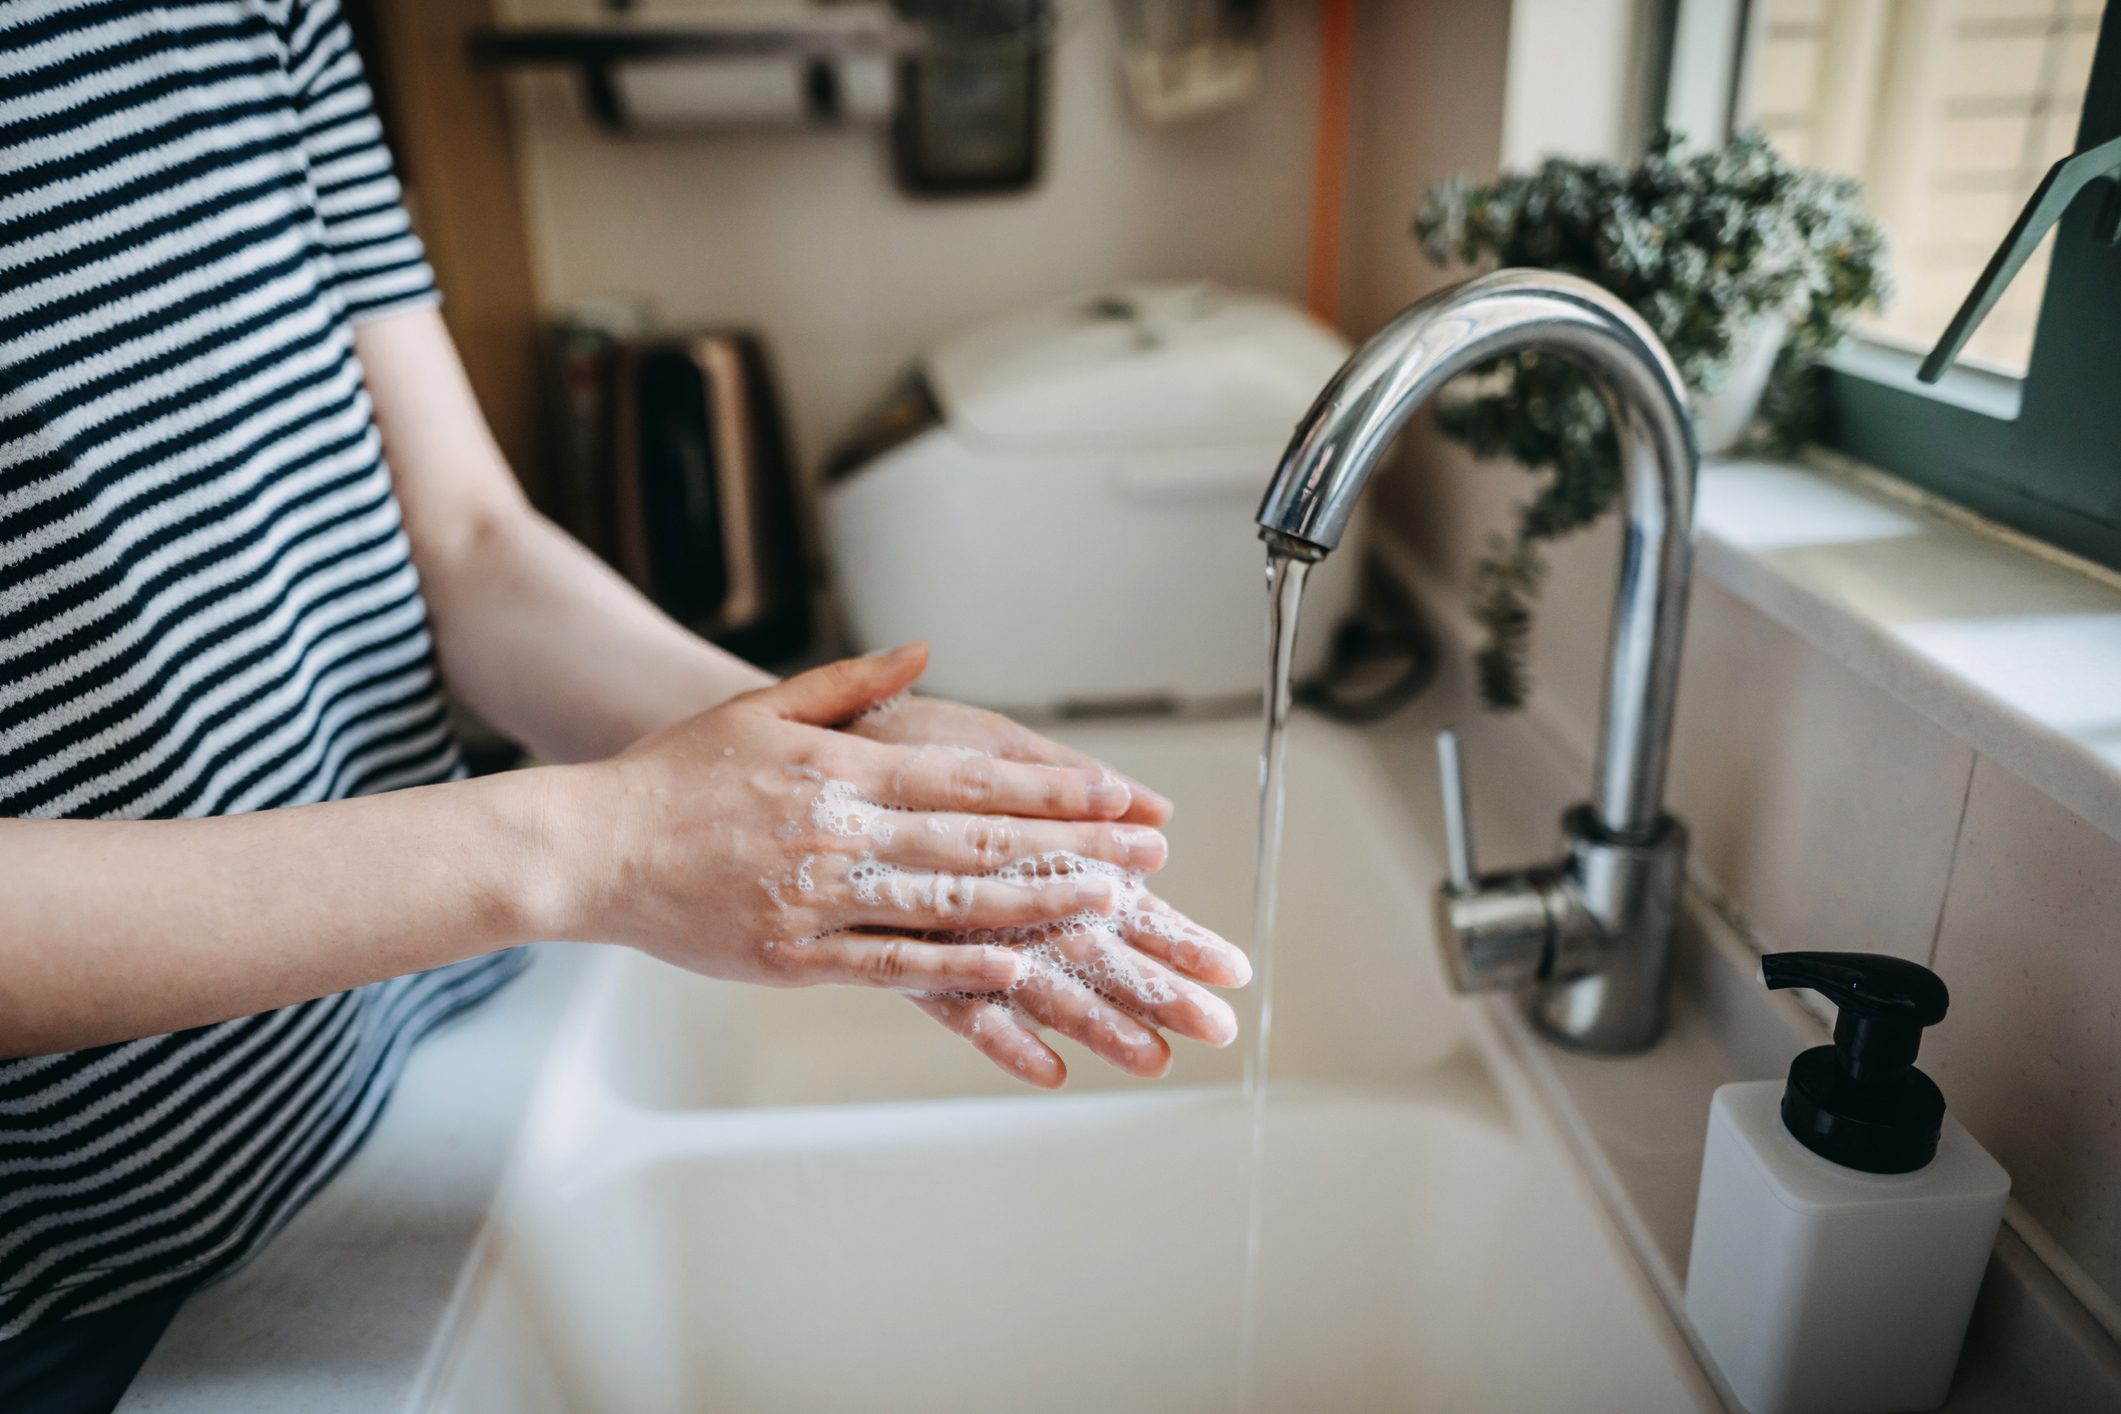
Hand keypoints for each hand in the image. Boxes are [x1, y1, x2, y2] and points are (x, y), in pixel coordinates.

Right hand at [546, 646, 1247, 1087]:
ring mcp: (820, 900)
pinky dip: (957, 967)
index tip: (1118, 797)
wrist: (588, 847)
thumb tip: (922, 655)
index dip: (1052, 790)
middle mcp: (841, 833)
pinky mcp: (796, 958)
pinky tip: (1017, 970)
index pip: (970, 778)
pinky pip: (891, 964)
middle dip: (1073, 849)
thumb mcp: (763, 709)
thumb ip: (851, 687)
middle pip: (978, 842)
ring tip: (1107, 911)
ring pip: (949, 905)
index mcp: (841, 769)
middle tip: (1145, 858)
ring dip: (1037, 907)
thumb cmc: (675, 776)